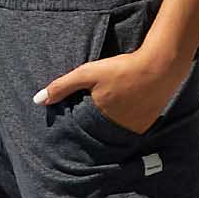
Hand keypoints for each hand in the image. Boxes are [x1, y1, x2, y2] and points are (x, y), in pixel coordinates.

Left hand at [33, 45, 188, 135]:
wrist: (160, 66)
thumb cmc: (122, 68)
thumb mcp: (88, 73)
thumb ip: (62, 86)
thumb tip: (37, 100)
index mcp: (99, 119)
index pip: (80, 129)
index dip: (77, 122)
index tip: (75, 116)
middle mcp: (115, 130)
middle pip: (98, 131)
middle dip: (93, 123)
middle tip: (96, 109)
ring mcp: (132, 129)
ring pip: (114, 131)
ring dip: (110, 123)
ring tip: (112, 108)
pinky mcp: (146, 125)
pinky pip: (129, 128)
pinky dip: (125, 121)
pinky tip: (126, 108)